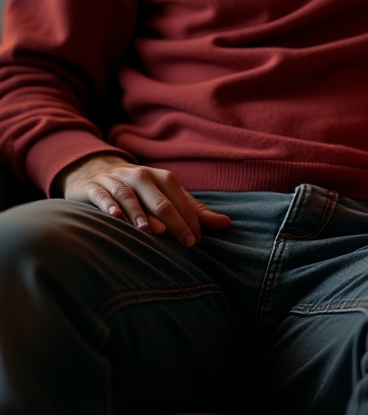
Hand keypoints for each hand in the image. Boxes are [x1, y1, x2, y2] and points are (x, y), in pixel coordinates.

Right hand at [57, 153, 230, 247]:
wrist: (97, 171)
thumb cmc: (141, 191)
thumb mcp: (167, 196)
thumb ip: (194, 211)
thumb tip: (227, 223)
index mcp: (162, 178)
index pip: (179, 200)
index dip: (190, 220)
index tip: (197, 242)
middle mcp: (140, 176)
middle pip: (159, 199)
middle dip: (174, 221)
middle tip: (185, 243)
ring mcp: (115, 181)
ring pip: (130, 196)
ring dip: (141, 213)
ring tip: (151, 231)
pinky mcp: (92, 188)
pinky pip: (101, 195)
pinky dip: (108, 205)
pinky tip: (115, 217)